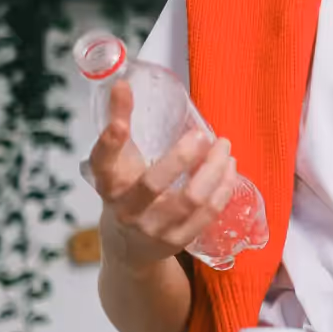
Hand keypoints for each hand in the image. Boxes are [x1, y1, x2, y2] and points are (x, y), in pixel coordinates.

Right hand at [86, 79, 238, 269]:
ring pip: (191, 199)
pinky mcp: (177, 241)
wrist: (128, 249)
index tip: (120, 118)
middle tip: (204, 135)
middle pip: (154, 183)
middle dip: (182, 156)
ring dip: (214, 170)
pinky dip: (223, 188)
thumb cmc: (125, 193)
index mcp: (108, 184)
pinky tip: (230, 169)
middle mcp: (127, 209)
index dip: (110, 141)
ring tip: (225, 147)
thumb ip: (119, 124)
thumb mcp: (117, 163)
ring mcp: (153, 229)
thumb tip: (123, 83)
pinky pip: (207, 213)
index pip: (103, 162)